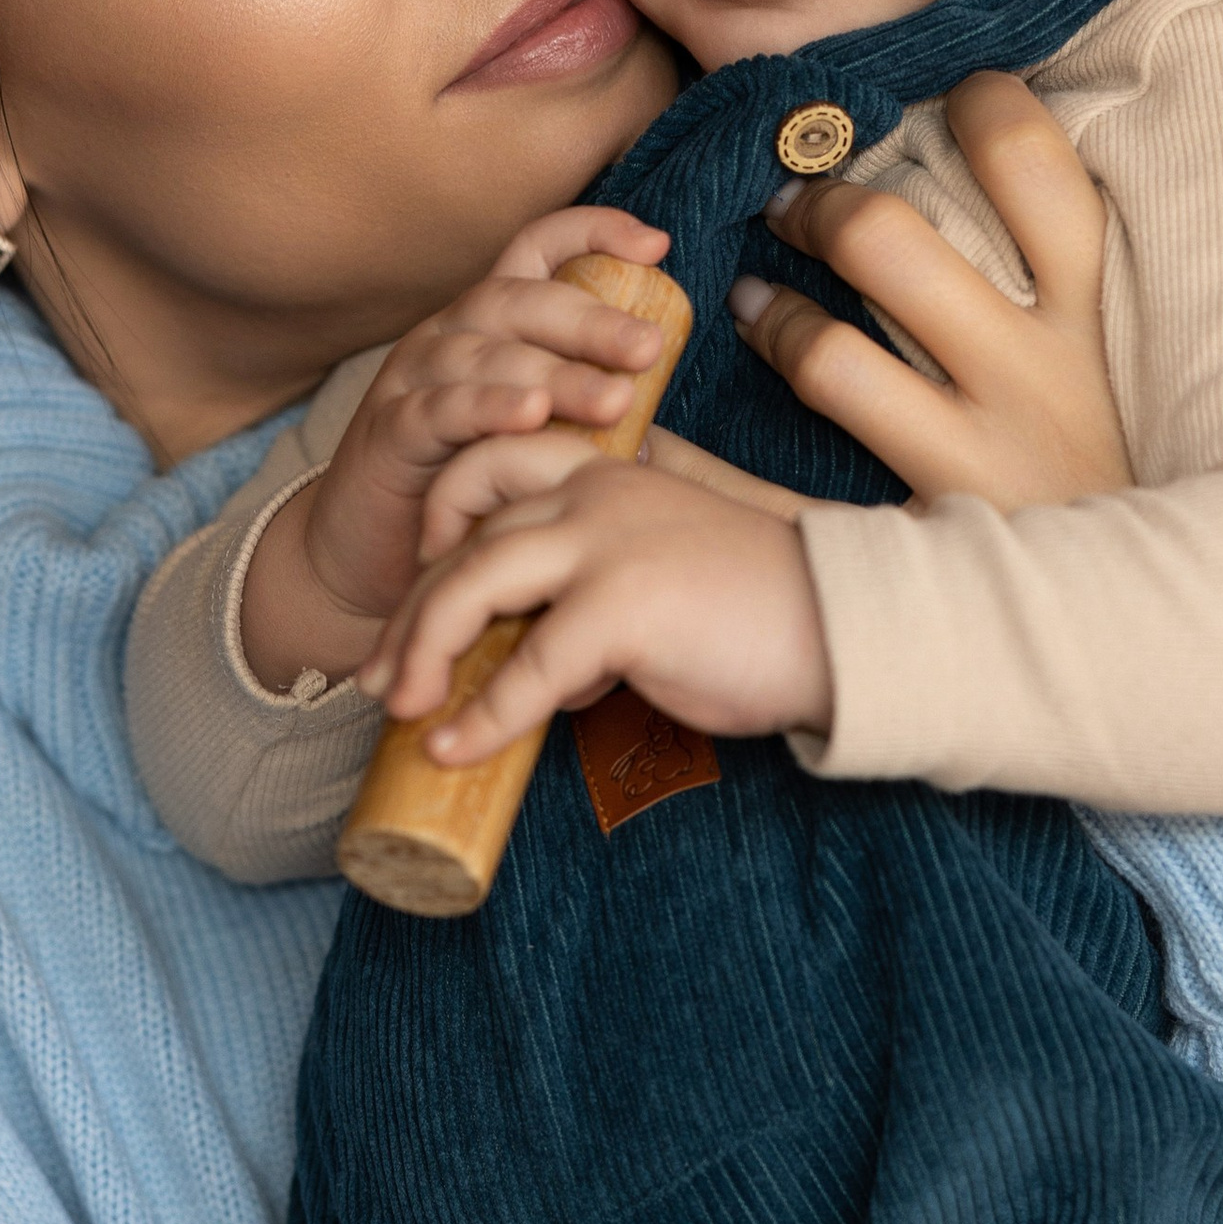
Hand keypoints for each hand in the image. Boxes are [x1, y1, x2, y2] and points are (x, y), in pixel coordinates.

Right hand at [238, 207, 669, 694]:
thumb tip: (656, 428)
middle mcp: (449, 334)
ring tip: (611, 402)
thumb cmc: (466, 492)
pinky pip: (438, 409)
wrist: (373, 558)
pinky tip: (530, 417)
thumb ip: (579, 420)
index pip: (536, 250)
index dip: (592, 233)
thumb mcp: (531, 441)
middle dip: (590, 321)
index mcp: (491, 323)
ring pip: (484, 354)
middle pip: (519, 299)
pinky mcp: (386, 430)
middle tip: (649, 350)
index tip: (656, 247)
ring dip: (552, 374)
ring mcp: (412, 377)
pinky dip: (485, 408)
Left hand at [364, 455, 831, 754]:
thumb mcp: (661, 587)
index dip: (433, 534)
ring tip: (395, 710)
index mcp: (605, 475)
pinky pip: (527, 666)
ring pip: (472, 584)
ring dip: (422, 652)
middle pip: (460, 537)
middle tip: (373, 677)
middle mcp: (594, 492)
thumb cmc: (763, 616)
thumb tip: (544, 676)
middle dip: (407, 612)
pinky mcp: (624, 603)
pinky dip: (480, 714)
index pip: (484, 475)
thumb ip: (596, 605)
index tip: (411, 601)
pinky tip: (453, 748)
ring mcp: (606, 541)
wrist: (848, 627)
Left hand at [723, 81, 1222, 518]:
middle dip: (831, 194)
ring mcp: (983, 444)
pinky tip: (729, 351)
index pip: (1032, 162)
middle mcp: (1043, 364)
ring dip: (780, 293)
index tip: (941, 95)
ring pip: (844, 334)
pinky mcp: (943, 521)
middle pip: (900, 235)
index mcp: (1128, 307)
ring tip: (754, 267)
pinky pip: (822, 431)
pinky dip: (762, 377)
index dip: (968, 108)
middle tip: (800, 185)